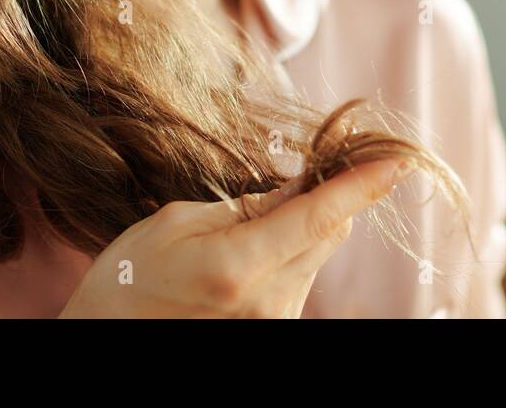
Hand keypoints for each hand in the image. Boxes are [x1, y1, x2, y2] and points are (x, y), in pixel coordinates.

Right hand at [59, 156, 414, 317]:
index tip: (397, 162)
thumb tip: (298, 185)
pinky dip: (292, 250)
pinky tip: (250, 247)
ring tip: (249, 220)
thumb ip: (245, 205)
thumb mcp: (176, 224)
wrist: (107, 344)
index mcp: (240, 266)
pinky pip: (300, 276)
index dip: (363, 186)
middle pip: (331, 233)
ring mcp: (275, 322)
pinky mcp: (275, 331)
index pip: (320, 217)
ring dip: (306, 224)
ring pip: (317, 254)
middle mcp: (268, 302)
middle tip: (315, 161)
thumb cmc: (128, 281)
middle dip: (332, 194)